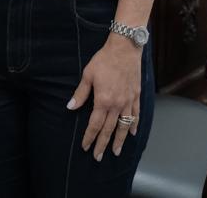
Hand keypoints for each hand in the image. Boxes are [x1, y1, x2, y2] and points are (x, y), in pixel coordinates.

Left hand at [68, 36, 141, 160]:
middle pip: (109, 130)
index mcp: (103, 101)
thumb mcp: (88, 75)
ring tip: (116, 152)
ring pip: (124, 126)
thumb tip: (70, 107)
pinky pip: (136, 115)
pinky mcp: (136, 96)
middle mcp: (117, 105)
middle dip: (103, 144)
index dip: (89, 137)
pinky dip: (134, 125)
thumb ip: (80, 93)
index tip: (85, 147)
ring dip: (119, 140)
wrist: (125, 49)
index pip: (95, 125)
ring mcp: (129, 101)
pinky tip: (132, 133)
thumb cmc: (104, 60)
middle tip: (98, 157)